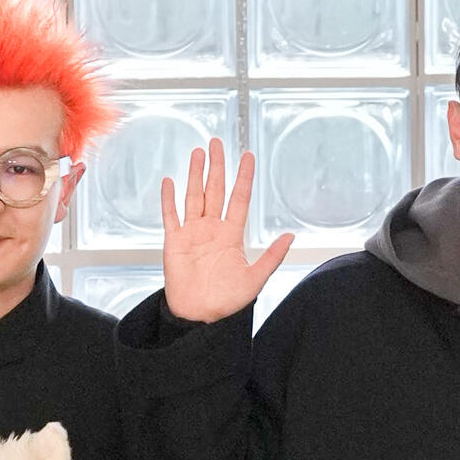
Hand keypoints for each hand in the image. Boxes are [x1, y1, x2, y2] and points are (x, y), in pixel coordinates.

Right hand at [161, 139, 293, 324]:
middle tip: (217, 142)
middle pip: (215, 190)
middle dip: (217, 166)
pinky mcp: (174, 242)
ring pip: (194, 196)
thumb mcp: (256, 279)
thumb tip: (290, 236)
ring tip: (198, 153)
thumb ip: (272, 257)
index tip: (248, 156)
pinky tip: (170, 181)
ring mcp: (192, 233)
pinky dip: (169, 199)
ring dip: (195, 174)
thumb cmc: (227, 302)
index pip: (239, 199)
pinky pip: (171, 216)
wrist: (200, 317)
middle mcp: (212, 229)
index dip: (244, 177)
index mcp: (231, 235)